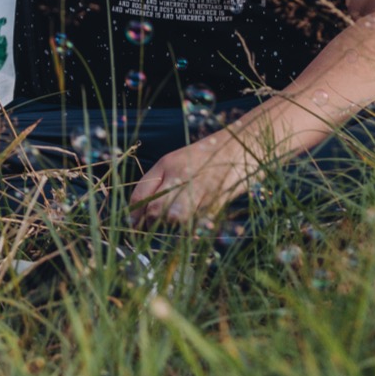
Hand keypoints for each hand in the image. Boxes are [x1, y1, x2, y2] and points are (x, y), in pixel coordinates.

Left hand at [127, 131, 263, 226]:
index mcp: (167, 164)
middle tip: (152, 229)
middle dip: (151, 224)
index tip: (133, 226)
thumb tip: (141, 214)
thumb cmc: (207, 157)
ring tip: (176, 222)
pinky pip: (199, 222)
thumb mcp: (177, 163)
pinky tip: (197, 221)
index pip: (141, 195)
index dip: (135, 215)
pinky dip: (195, 227)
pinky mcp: (218, 201)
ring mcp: (200, 189)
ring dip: (173, 227)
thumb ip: (159, 183)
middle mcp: (180, 176)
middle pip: (155, 210)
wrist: (241, 146)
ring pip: (176, 219)